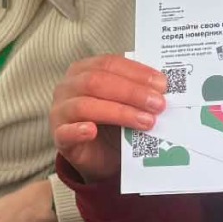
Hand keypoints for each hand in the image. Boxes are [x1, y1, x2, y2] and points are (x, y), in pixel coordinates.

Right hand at [50, 55, 166, 181]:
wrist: (101, 157)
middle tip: (158, 104)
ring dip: (119, 112)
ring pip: (85, 105)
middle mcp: (68, 86)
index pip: (110, 64)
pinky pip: (65, 132)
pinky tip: (92, 131)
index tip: (162, 84)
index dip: (136, 72)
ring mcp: (60, 111)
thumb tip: (164, 89)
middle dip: (131, 92)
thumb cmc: (114, 124)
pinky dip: (78, 130)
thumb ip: (140, 92)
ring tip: (146, 122)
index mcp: (84, 70)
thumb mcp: (128, 103)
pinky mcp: (58, 136)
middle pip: (97, 81)